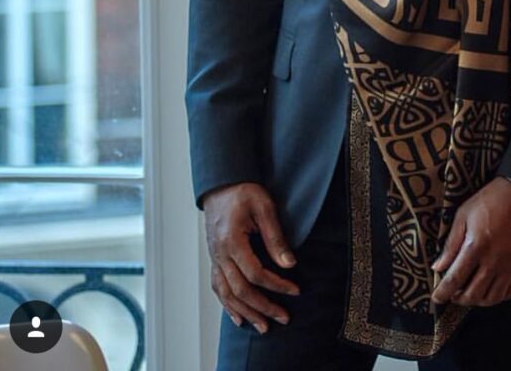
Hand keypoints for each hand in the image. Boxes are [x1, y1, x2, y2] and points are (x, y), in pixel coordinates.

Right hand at [203, 181, 299, 334]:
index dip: (276, 285)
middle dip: (263, 307)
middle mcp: (220, 254)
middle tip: (284, 317)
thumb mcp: (264, 207)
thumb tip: (289, 264)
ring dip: (246, 312)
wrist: (221, 184)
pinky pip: (218, 288)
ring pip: (227, 294)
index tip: (295, 290)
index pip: (255, 273)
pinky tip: (238, 317)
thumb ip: (275, 237)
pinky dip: (228, 305)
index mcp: (232, 241)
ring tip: (263, 327)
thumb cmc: (243, 191)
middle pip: (240, 290)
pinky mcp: (215, 259)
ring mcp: (215, 258)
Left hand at [430, 177, 510, 306]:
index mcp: (476, 246)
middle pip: (473, 294)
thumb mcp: (464, 214)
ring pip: (493, 298)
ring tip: (471, 294)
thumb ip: (452, 242)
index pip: (455, 279)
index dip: (443, 292)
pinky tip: (493, 290)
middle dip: (459, 299)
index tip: (436, 298)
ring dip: (478, 301)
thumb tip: (438, 266)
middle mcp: (494, 261)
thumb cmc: (493, 198)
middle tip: (453, 294)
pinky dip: (501, 297)